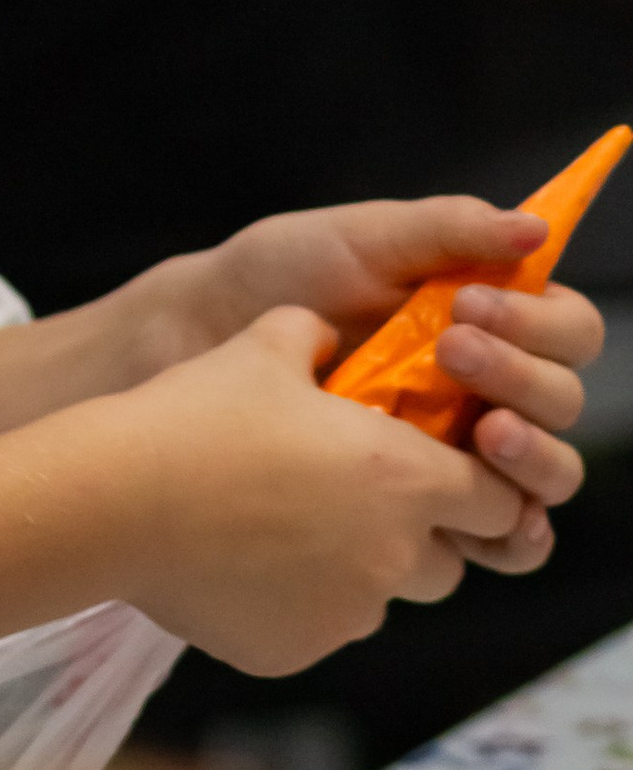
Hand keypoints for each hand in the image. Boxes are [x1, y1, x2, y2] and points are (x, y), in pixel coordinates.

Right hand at [85, 307, 548, 675]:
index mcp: (401, 477)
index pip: (495, 499)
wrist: (117, 500)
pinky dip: (296, 602)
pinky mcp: (296, 652)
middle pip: (446, 560)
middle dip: (415, 533)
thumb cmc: (197, 414)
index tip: (442, 469)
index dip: (476, 482)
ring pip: (378, 596)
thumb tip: (324, 335)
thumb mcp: (262, 347)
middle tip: (350, 496)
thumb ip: (312, 336)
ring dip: (354, 568)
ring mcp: (346, 613)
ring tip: (283, 527)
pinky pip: (317, 626)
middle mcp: (391, 554)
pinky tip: (240, 561)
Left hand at [137, 196, 597, 508]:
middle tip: (454, 352)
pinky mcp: (426, 508)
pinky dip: (513, 536)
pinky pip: (499, 541)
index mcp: (487, 319)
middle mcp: (488, 389)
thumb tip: (537, 228)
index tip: (474, 304)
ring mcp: (461, 453)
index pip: (566, 331)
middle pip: (561, 405)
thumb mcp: (362, 237)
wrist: (202, 337)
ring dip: (532, 459)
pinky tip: (492, 521)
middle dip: (522, 378)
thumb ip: (449, 229)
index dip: (539, 324)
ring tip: (482, 433)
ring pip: (545, 478)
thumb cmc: (282, 274)